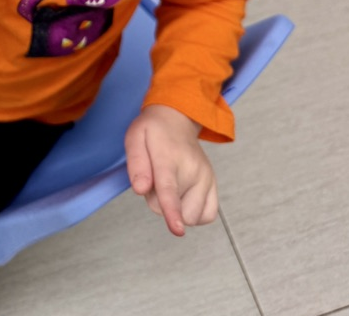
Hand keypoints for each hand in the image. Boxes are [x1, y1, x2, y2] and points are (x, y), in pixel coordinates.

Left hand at [124, 105, 217, 235]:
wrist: (178, 119)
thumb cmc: (153, 131)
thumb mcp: (134, 138)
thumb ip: (136, 164)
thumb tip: (140, 189)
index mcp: (169, 158)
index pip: (169, 189)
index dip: (171, 211)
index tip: (177, 229)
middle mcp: (193, 169)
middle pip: (174, 209)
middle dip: (159, 202)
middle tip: (155, 178)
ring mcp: (207, 178)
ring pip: (190, 216)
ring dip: (177, 208)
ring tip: (169, 184)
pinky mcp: (214, 185)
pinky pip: (207, 215)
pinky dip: (193, 213)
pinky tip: (184, 196)